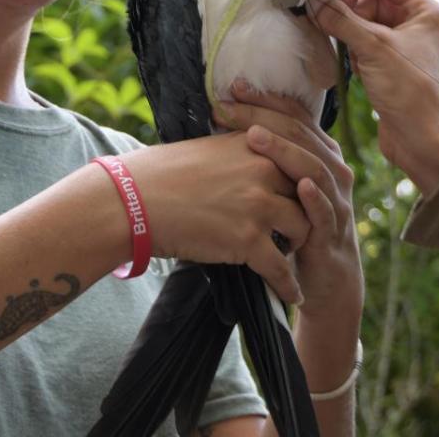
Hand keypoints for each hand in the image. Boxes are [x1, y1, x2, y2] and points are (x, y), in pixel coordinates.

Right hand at [120, 134, 310, 303]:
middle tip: (297, 228)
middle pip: (306, 195)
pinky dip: (288, 284)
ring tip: (290, 255)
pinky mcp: (248, 239)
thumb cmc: (158, 174)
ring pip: (301, 229)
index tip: (303, 198)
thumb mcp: (207, 147)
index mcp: (254, 144)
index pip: (297, 162)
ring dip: (298, 245)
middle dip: (305, 213)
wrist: (132, 200)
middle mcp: (263, 170)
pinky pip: (280, 267)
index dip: (301, 183)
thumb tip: (246, 159)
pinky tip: (292, 294)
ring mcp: (258, 205)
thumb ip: (237, 151)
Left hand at [220, 81, 363, 318]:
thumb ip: (265, 156)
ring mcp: (336, 199)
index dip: (265, 100)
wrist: (324, 277)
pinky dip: (314, 197)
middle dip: (263, 117)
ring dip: (285, 151)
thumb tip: (229, 121)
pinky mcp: (333, 230)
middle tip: (230, 106)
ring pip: (314, 167)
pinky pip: (325, 211)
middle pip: (300, 134)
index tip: (232, 87)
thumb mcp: (280, 185)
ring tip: (255, 137)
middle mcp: (331, 169)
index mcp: (319, 152)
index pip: (294, 115)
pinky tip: (299, 186)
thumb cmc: (295, 224)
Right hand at [308, 0, 438, 194]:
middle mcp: (415, 22)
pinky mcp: (389, 63)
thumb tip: (313, 0)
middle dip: (350, 11)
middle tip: (332, 26)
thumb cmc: (409, 91)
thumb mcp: (373, 48)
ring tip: (350, 53)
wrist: (421, 139)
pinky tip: (354, 67)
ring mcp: (401, 43)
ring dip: (349, 32)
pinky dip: (352, 50)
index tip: (340, 2)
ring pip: (364, 21)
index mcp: (423, 9)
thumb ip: (341, 20)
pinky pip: (363, 43)